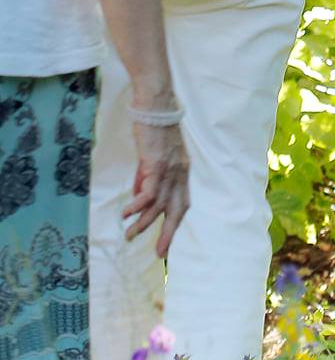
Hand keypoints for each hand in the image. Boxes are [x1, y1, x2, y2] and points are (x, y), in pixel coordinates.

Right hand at [123, 122, 189, 260]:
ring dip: (143, 223)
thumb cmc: (152, 130)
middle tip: (159, 254)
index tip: (166, 242)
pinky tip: (126, 214)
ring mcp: (170, 169)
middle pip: (176, 210)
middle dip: (168, 233)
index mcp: (182, 172)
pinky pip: (149, 191)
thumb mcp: (152, 157)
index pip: (182, 204)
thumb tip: (138, 199)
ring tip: (129, 235)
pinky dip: (137, 205)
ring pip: (159, 205)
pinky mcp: (157, 164)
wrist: (155, 105)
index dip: (174, 224)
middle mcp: (180, 173)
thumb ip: (147, 178)